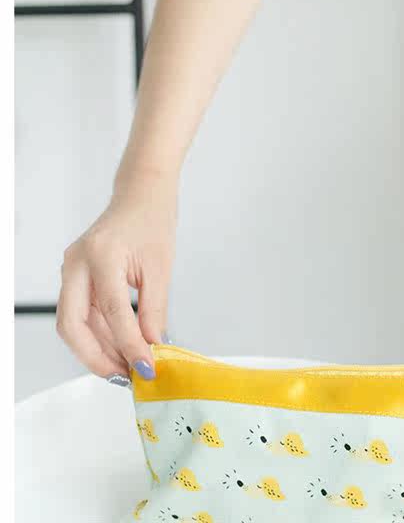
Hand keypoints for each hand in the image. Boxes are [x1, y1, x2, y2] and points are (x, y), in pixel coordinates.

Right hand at [56, 170, 176, 381]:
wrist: (141, 196)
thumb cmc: (153, 223)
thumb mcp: (160, 268)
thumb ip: (154, 310)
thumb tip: (152, 347)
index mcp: (100, 255)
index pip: (111, 312)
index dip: (129, 345)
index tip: (147, 367)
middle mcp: (76, 263)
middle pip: (72, 325)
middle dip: (97, 357)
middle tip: (126, 376)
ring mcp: (72, 270)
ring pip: (74, 324)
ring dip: (99, 350)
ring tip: (128, 367)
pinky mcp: (77, 277)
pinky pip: (82, 314)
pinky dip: (100, 334)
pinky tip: (121, 349)